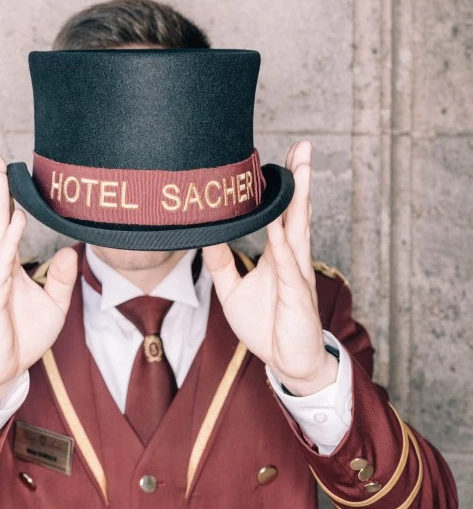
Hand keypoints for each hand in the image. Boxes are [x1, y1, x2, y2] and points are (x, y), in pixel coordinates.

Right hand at [0, 153, 77, 406]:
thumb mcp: (54, 305)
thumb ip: (61, 278)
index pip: (6, 224)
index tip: (9, 168)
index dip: (7, 196)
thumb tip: (69, 250)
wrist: (5, 370)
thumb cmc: (23, 337)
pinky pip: (1, 264)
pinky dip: (9, 241)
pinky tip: (15, 221)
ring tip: (2, 177)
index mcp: (7, 265)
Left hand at [203, 140, 337, 395]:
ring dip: (301, 200)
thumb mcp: (233, 292)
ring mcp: (296, 275)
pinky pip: (290, 267)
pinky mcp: (297, 296)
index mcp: (278, 256)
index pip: (279, 215)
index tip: (272, 158)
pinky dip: (285, 246)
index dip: (278, 188)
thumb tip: (205, 237)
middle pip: (296, 212)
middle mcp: (291, 259)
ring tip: (302, 169)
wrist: (287, 362)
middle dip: (300, 179)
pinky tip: (281, 226)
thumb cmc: (266, 326)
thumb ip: (221, 265)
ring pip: (299, 230)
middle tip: (303, 146)